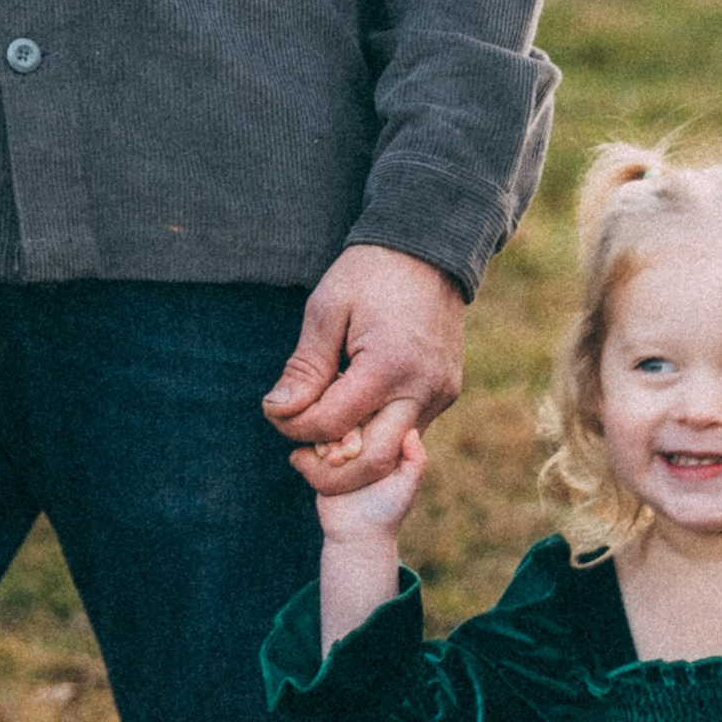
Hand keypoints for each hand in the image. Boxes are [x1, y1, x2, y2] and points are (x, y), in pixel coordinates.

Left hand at [264, 246, 463, 499]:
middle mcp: (422, 389)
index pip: (331, 425)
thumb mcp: (326, 309)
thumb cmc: (370, 273)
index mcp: (388, 366)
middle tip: (297, 456)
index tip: (275, 411)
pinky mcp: (446, 393)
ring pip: (395, 455)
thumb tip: (278, 411)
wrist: (430, 249)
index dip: (294, 427)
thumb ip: (305, 367)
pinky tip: (349, 416)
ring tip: (318, 437)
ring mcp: (440, 394)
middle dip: (329, 472)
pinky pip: (408, 432)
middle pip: (374, 463)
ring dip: (354, 457)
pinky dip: (375, 436)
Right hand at [298, 423, 426, 527]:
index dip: (362, 427)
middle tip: (342, 457)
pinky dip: (308, 454)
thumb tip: (412, 431)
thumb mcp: (407, 486)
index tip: (359, 447)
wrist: (357, 535)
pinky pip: (306, 449)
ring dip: (325, 445)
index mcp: (381, 445)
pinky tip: (320, 464)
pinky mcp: (318, 466)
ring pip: (324, 433)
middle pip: (343, 423)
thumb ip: (416, 460)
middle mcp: (359, 446)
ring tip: (333, 461)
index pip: (369, 417)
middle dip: (342, 437)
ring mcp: (337, 455)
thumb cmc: (386, 511)